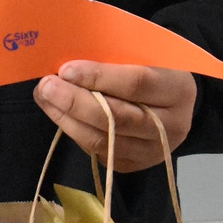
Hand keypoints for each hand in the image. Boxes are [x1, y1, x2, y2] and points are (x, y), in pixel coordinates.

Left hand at [33, 62, 196, 172]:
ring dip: (67, 120)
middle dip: (75, 102)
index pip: (136, 84)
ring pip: (103, 141)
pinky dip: (75, 133)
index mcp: (177, 90)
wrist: (176, 103)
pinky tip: (60, 115)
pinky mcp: (135, 165)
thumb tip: (69, 63)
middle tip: (46, 86)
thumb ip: (116, 59)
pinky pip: (99, 152)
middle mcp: (171, 126)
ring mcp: (153, 151)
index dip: (98, 78)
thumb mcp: (148, 57)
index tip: (66, 69)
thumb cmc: (155, 70)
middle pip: (117, 118)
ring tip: (45, 98)